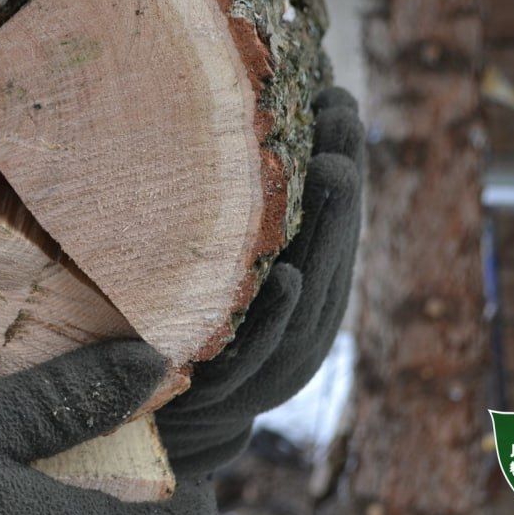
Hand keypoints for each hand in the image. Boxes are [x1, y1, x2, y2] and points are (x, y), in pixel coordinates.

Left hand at [155, 87, 363, 479]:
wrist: (172, 422)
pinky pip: (260, 350)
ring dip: (324, 229)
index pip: (329, 212)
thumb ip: (239, 210)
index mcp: (305, 281)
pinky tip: (289, 276)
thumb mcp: (222, 265)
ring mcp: (278, 354)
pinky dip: (277, 314)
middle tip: (341, 110)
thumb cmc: (198, 325)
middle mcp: (304, 315)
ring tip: (333, 169)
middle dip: (341, 177)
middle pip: (332, 240)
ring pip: (312, 286)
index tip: (335, 92)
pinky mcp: (239, 388)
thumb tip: (223, 120)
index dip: (339, 153)